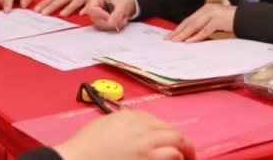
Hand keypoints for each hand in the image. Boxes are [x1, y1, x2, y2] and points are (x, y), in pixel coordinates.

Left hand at [34, 0, 102, 16]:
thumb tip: (49, 4)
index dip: (45, 2)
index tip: (37, 9)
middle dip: (52, 6)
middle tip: (43, 13)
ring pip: (75, 1)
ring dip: (68, 8)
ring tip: (61, 14)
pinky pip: (89, 5)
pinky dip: (85, 9)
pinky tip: (81, 14)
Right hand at [53, 110, 194, 159]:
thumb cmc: (84, 148)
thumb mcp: (103, 126)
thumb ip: (122, 125)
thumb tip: (135, 133)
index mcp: (129, 118)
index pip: (155, 121)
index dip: (163, 132)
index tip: (165, 141)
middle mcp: (142, 128)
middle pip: (172, 130)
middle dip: (182, 141)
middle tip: (186, 152)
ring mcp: (148, 146)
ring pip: (178, 142)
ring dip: (185, 151)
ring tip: (188, 159)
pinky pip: (173, 157)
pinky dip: (178, 159)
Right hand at [84, 0, 135, 30]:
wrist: (126, 4)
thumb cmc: (123, 0)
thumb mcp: (121, 5)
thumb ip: (116, 14)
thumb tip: (110, 23)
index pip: (92, 8)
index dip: (100, 14)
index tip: (110, 17)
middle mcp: (94, 7)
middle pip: (95, 18)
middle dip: (108, 22)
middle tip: (120, 21)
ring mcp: (97, 15)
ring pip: (100, 25)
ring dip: (112, 25)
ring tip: (123, 20)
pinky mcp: (101, 22)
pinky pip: (104, 28)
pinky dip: (113, 27)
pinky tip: (121, 22)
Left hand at [165, 3, 236, 42]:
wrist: (245, 17)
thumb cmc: (229, 21)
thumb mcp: (214, 21)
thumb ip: (204, 25)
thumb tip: (190, 36)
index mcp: (204, 9)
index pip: (188, 19)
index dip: (178, 28)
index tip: (170, 35)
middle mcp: (206, 9)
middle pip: (189, 22)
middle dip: (178, 31)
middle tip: (169, 39)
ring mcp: (212, 14)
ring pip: (195, 25)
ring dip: (184, 34)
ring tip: (176, 41)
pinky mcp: (218, 20)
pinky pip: (205, 30)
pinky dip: (197, 36)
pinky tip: (190, 41)